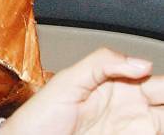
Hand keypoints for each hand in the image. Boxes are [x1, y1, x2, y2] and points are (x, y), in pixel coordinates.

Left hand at [1, 48, 163, 134]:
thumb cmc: (40, 115)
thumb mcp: (69, 80)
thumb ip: (103, 62)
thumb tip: (142, 63)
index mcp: (114, 82)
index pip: (149, 74)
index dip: (160, 73)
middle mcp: (127, 107)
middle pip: (162, 98)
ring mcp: (129, 129)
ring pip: (162, 119)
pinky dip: (161, 130)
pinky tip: (160, 127)